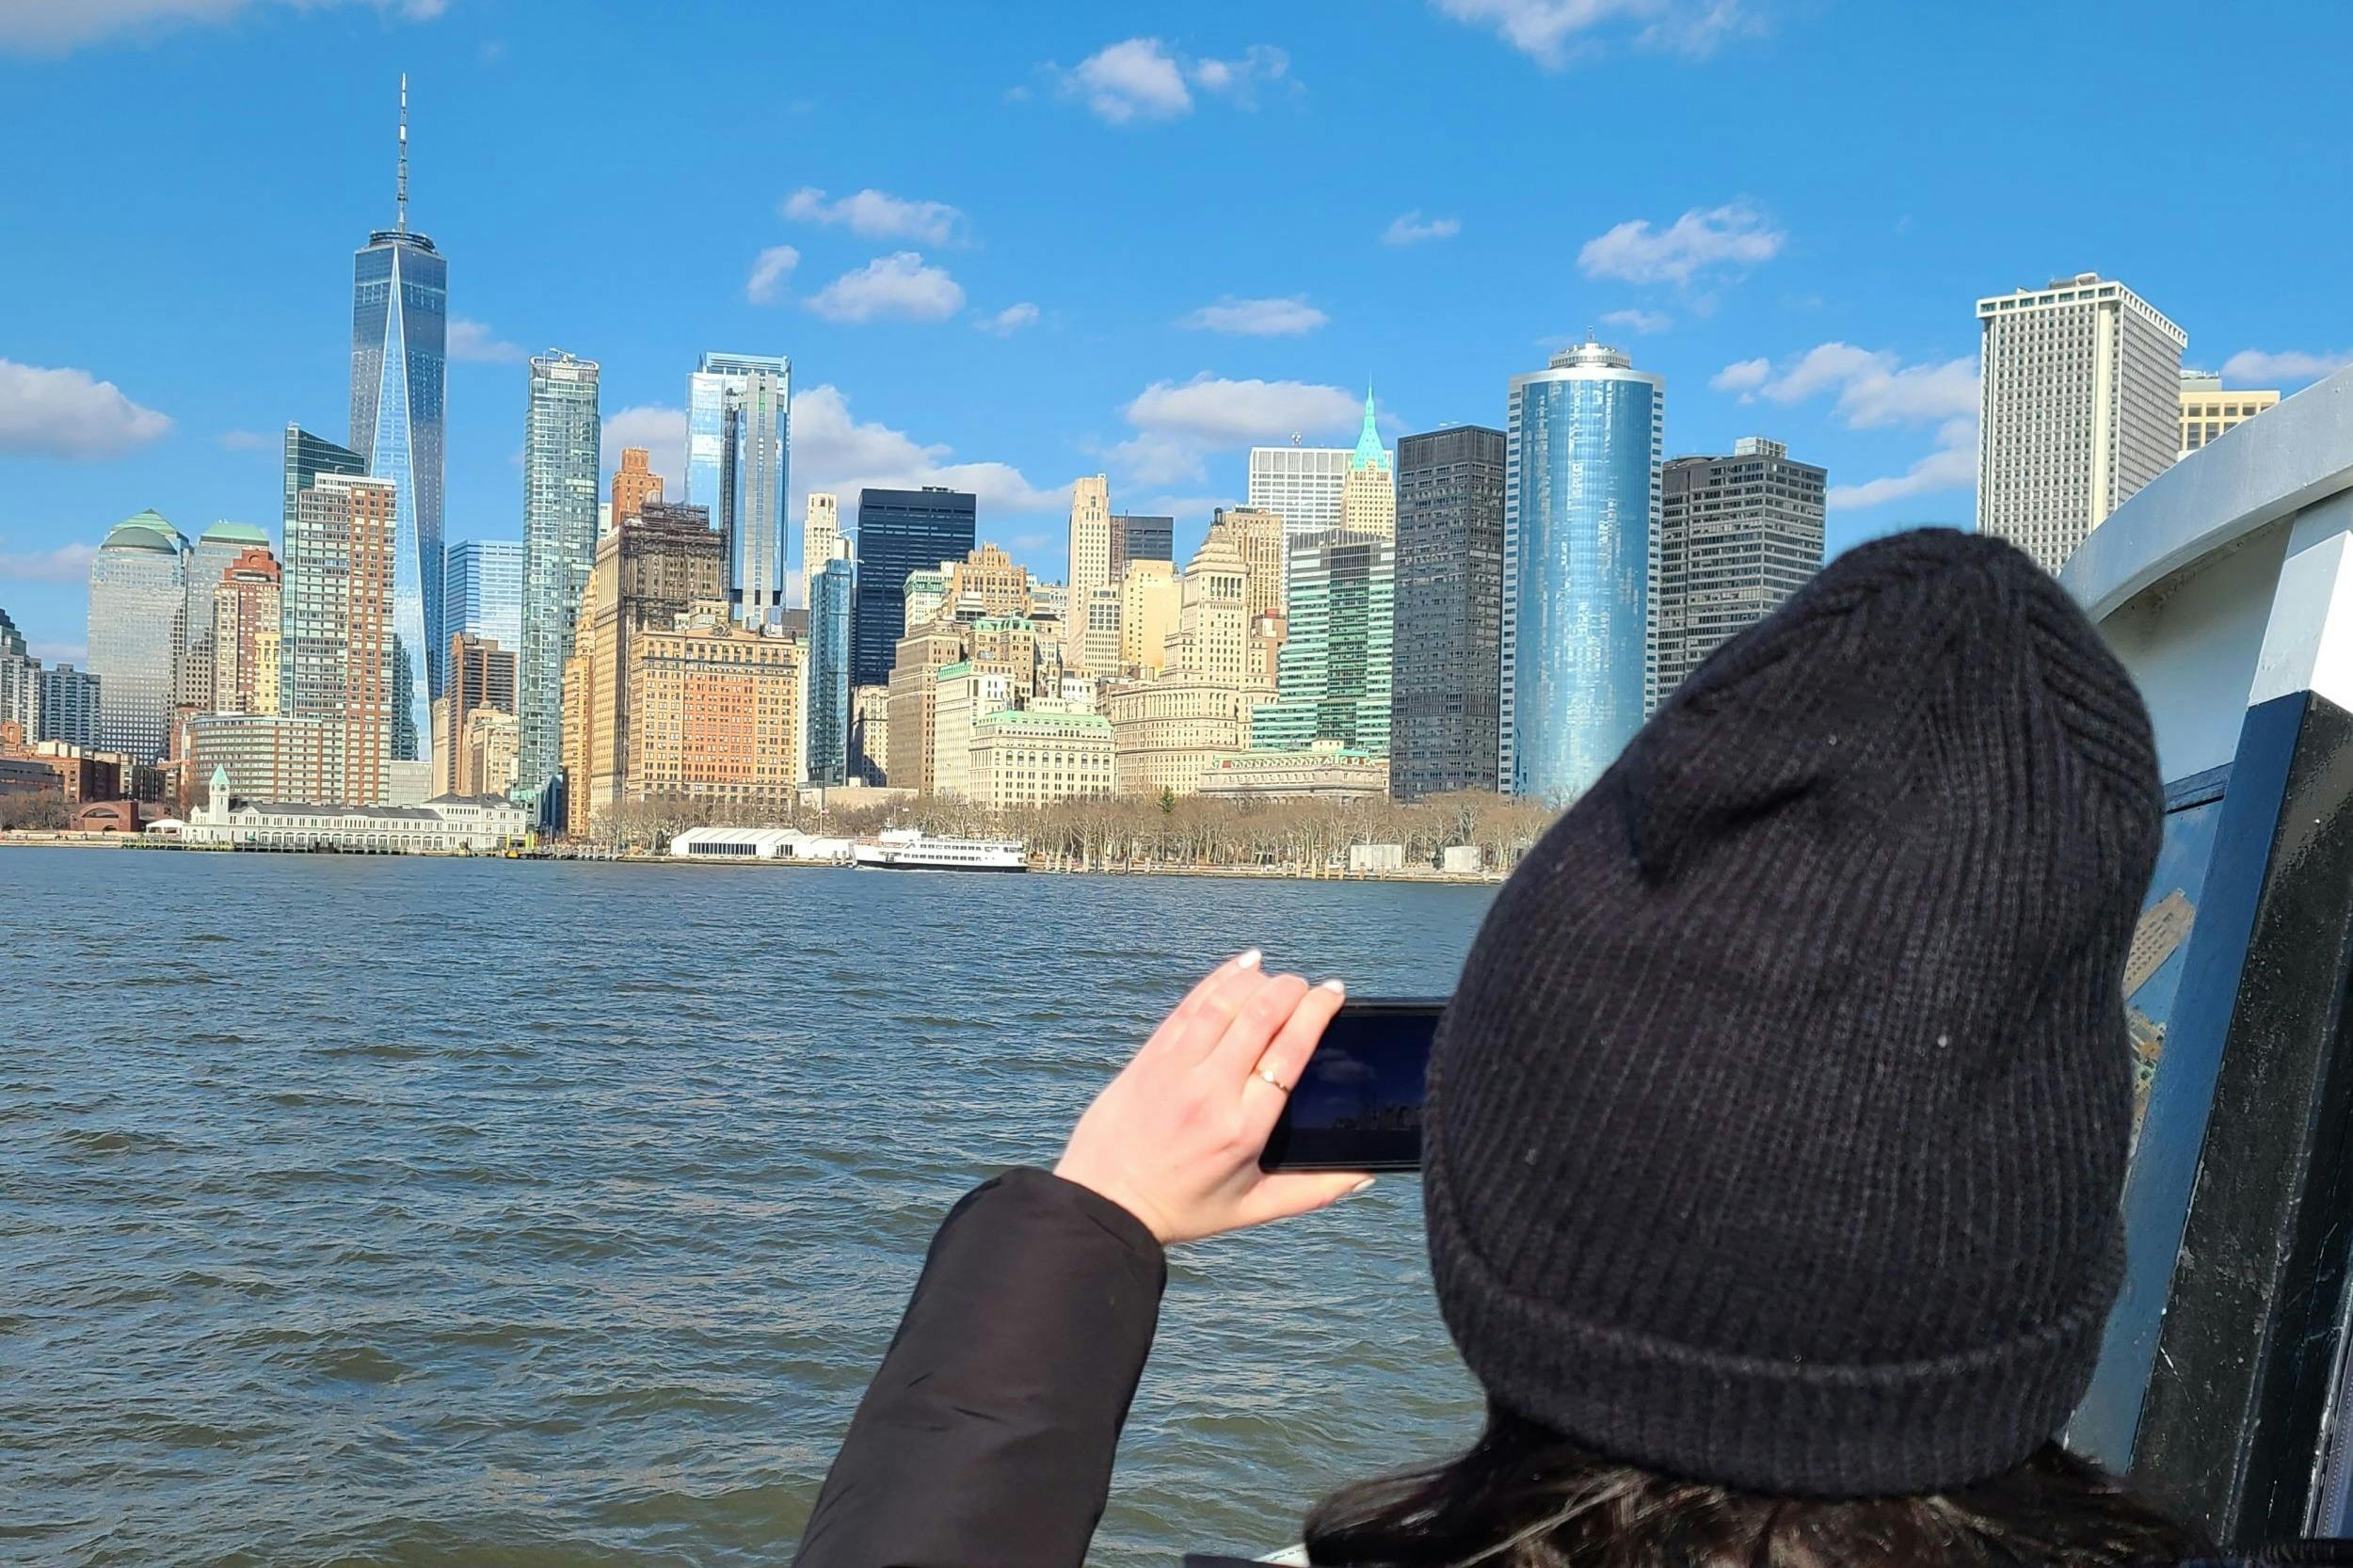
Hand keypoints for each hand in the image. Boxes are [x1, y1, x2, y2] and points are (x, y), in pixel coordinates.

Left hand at [1054, 952, 1370, 1244]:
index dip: (1316, 1012)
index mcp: (1244, 1128)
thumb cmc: (1183, 1207)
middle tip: (1310, 986)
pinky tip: (1242, 965)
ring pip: (1225, 1002)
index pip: (1290, 1051)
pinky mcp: (1150, 1055)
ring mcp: (1176, 1068)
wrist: (1105, 1202)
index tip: (1333, 993)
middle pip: (1262, 1016)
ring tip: (1278, 977)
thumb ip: (1315, 1190)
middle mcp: (1212, 1091)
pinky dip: (1219, 979)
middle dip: (1293, 989)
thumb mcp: (1254, 1208)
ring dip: (1258, 980)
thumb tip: (1365, 1172)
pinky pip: (1190, 1005)